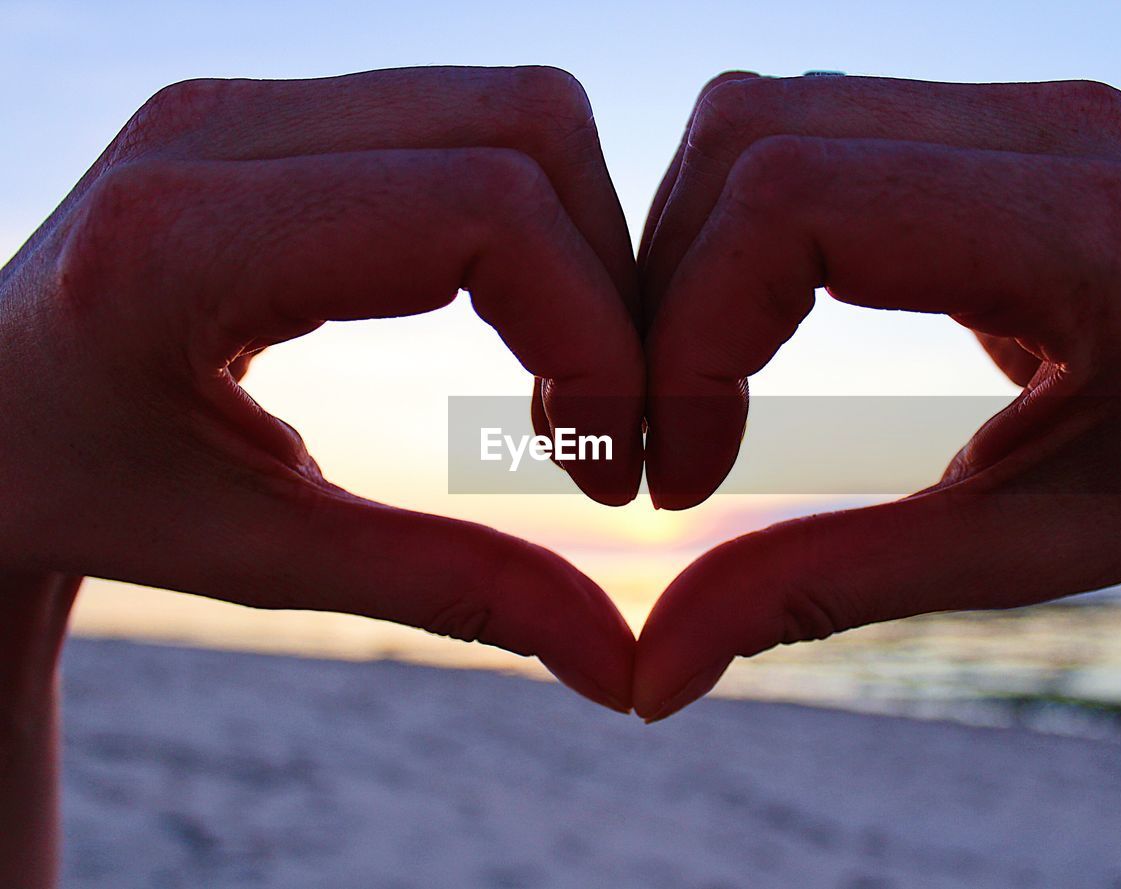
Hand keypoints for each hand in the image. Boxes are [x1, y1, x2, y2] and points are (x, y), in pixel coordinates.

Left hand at [0, 66, 645, 708]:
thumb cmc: (79, 496)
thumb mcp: (257, 557)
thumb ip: (448, 592)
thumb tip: (616, 666)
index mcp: (184, 238)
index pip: (483, 211)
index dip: (595, 333)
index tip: (610, 463)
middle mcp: (221, 125)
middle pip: (529, 128)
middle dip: (614, 283)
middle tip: (609, 422)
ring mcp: (255, 97)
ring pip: (519, 110)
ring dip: (586, 248)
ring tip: (568, 382)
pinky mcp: (288, 107)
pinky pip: (475, 126)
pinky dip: (539, 225)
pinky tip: (522, 326)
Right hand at [633, 72, 1120, 746]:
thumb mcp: (1012, 554)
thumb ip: (827, 591)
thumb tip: (655, 673)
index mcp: (1091, 230)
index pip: (796, 205)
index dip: (688, 336)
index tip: (675, 472)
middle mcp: (1056, 126)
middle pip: (752, 138)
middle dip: (662, 294)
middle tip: (659, 432)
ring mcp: (1016, 103)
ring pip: (755, 120)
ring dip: (683, 258)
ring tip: (693, 388)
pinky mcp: (975, 115)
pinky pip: (796, 132)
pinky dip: (728, 232)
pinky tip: (743, 330)